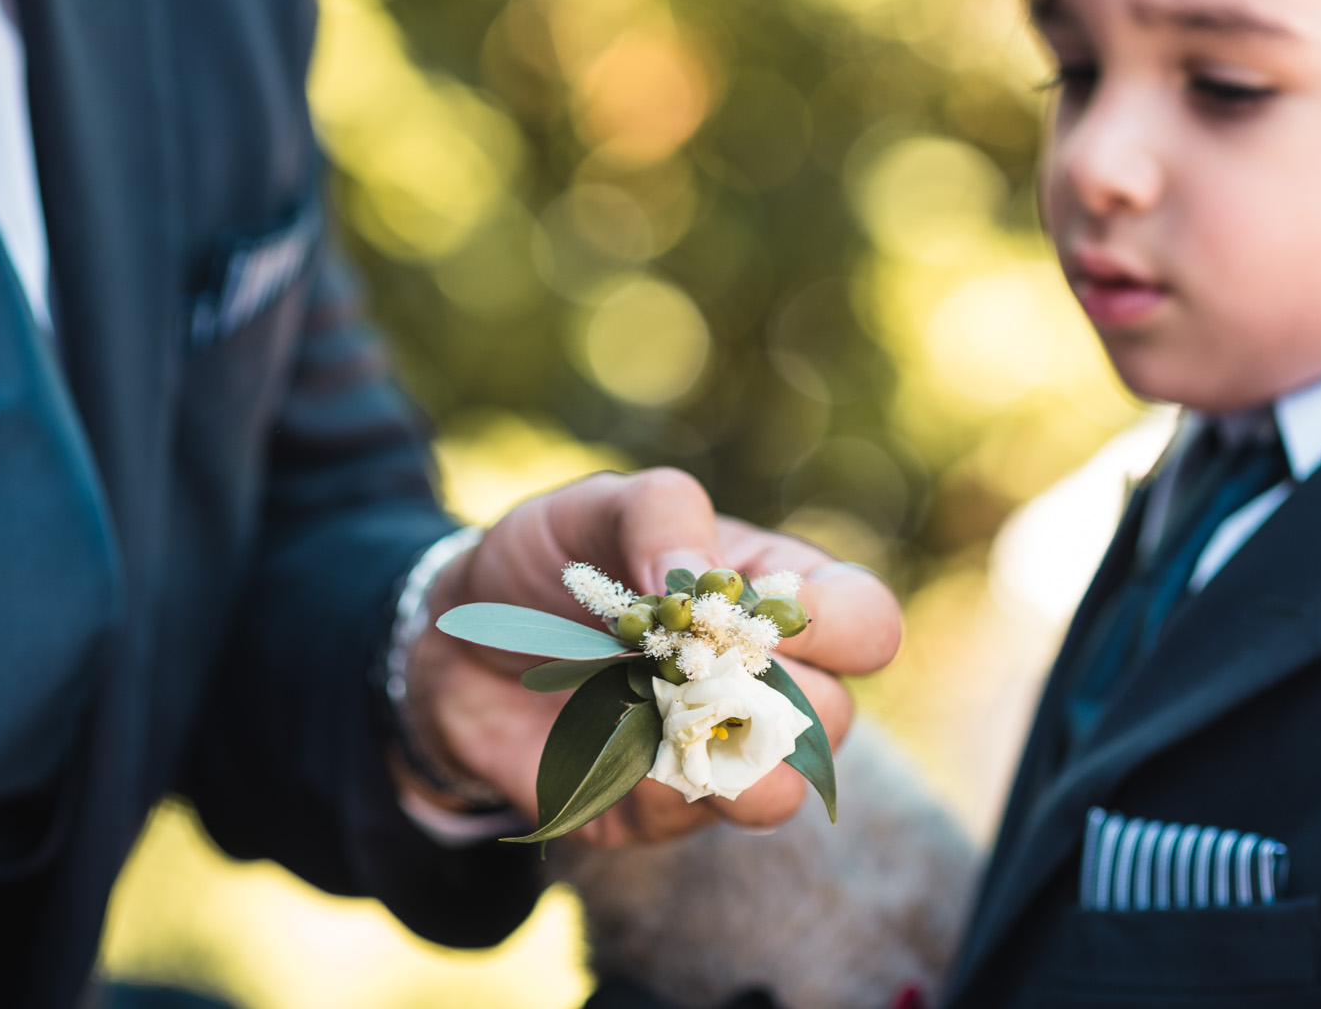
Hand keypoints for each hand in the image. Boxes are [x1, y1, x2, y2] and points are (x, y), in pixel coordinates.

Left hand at [402, 469, 902, 845]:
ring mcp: (717, 751)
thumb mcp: (593, 506)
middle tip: (691, 662)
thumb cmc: (548, 560)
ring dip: (729, 757)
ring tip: (662, 710)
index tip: (766, 614)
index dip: (840, 624)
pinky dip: (652, 779)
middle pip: (836, 714)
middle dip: (772, 693)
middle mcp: (765, 681)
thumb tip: (700, 581)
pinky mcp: (659, 807)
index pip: (866, 622)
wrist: (453, 642)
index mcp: (773, 597)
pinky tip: (606, 738)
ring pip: (781, 788)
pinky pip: (686, 814)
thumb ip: (660, 515)